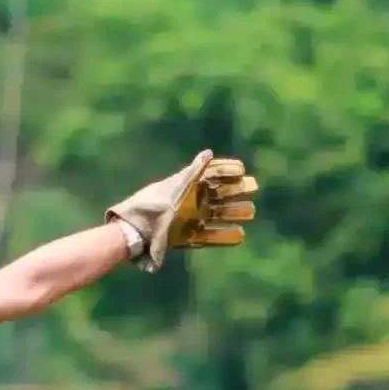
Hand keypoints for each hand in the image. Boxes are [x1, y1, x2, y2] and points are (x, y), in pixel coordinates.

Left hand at [106, 149, 258, 272]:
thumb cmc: (154, 205)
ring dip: (234, 213)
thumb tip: (208, 153)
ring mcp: (189, 220)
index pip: (209, 175)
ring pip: (216, 215)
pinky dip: (224, 236)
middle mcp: (189, 202)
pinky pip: (209, 237)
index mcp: (185, 186)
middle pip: (217, 195)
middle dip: (236, 191)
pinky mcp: (186, 237)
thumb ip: (193, 172)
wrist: (134, 231)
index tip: (242, 169)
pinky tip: (240, 236)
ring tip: (251, 212)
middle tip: (254, 186)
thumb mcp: (177, 187)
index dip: (226, 170)